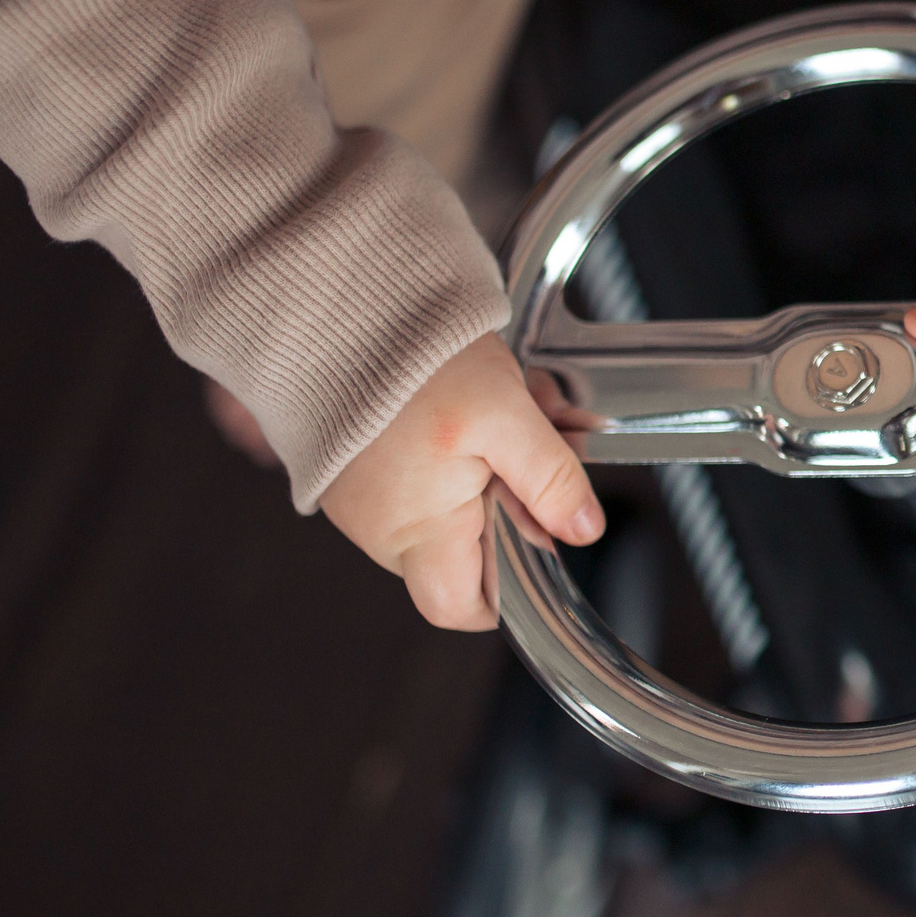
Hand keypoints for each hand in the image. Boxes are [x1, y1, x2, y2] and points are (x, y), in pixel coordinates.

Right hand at [320, 334, 604, 629]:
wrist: (334, 308)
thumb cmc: (409, 362)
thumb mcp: (504, 415)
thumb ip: (549, 478)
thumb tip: (582, 529)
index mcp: (418, 531)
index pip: (462, 608)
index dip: (508, 590)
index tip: (539, 539)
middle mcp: (383, 529)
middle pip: (470, 548)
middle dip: (517, 498)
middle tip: (541, 439)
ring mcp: (364, 500)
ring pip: (454, 504)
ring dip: (497, 461)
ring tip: (513, 405)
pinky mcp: (356, 467)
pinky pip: (423, 475)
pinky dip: (462, 444)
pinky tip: (478, 401)